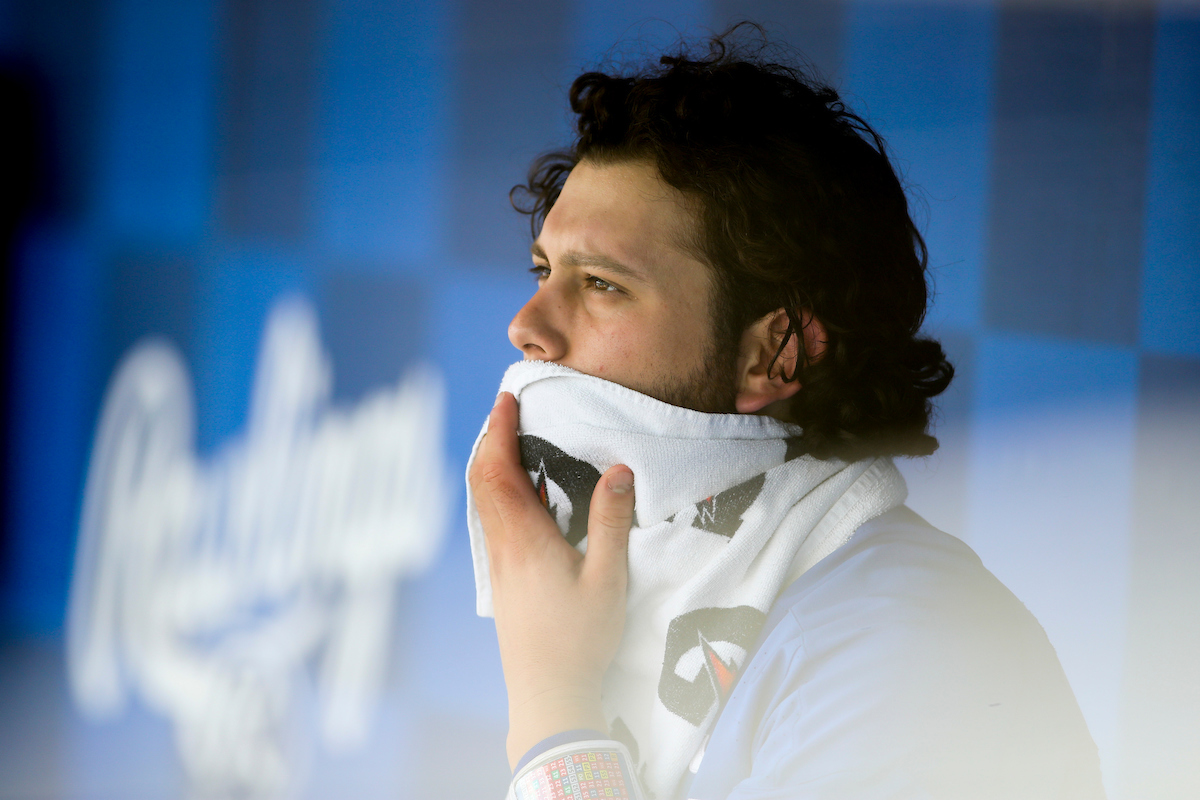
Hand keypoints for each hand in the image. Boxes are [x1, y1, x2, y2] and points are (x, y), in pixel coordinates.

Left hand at [468, 392, 635, 767]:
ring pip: (485, 501)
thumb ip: (611, 522)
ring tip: (516, 442)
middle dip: (492, 439)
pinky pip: (495, 520)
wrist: (547, 694)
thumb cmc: (579, 640)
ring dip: (494, 465)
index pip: (498, 470)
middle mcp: (503, 547)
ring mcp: (500, 565)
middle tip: (510, 410)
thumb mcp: (607, 580)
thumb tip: (619, 469)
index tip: (508, 399)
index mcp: (523, 539)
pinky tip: (526, 496)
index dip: (500, 431)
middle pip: (483, 480)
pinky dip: (501, 492)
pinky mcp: (505, 580)